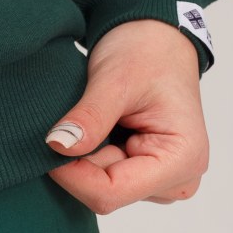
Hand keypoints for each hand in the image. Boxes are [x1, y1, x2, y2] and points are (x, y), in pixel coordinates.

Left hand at [44, 18, 209, 213]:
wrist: (156, 40)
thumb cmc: (146, 53)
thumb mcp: (115, 80)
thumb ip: (90, 117)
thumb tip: (58, 146)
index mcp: (182, 159)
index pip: (112, 192)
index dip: (71, 174)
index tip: (50, 142)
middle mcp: (179, 178)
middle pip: (107, 191)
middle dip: (80, 161)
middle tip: (73, 120)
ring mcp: (163, 179)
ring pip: (103, 186)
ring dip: (87, 156)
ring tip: (93, 119)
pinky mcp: (148, 173)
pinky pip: (106, 177)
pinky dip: (92, 154)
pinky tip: (97, 129)